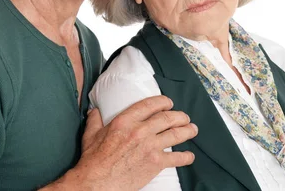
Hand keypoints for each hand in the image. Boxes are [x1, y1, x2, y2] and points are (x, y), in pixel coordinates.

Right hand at [64, 96, 197, 190]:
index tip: (169, 103)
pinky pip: (176, 158)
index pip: (150, 105)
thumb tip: (94, 110)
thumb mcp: (90, 135)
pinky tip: (190, 156)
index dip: (163, 102)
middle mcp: (140, 131)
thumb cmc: (93, 160)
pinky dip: (186, 157)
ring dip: (187, 131)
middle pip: (167, 118)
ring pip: (176, 134)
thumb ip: (95, 120)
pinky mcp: (155, 163)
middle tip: (184, 117)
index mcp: (125, 121)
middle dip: (179, 116)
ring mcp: (150, 147)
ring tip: (193, 129)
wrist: (97, 183)